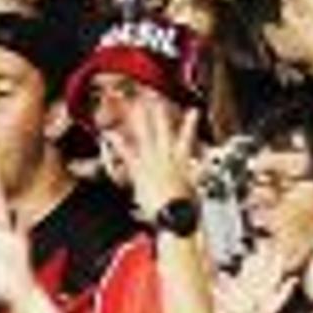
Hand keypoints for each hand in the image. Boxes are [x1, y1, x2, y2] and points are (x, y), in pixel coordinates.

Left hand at [110, 92, 201, 216]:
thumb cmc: (185, 205)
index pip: (188, 136)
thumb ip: (198, 174)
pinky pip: (127, 153)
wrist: (171, 213)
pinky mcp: (139, 170)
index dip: (190, 122)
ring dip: (141, 120)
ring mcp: (151, 161)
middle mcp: (167, 157)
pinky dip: (118, 143)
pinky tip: (109, 133)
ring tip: (136, 106)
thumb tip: (202, 168)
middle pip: (164, 130)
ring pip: (146, 136)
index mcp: (183, 160)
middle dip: (160, 114)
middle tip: (155, 99)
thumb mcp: (196, 187)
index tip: (193, 111)